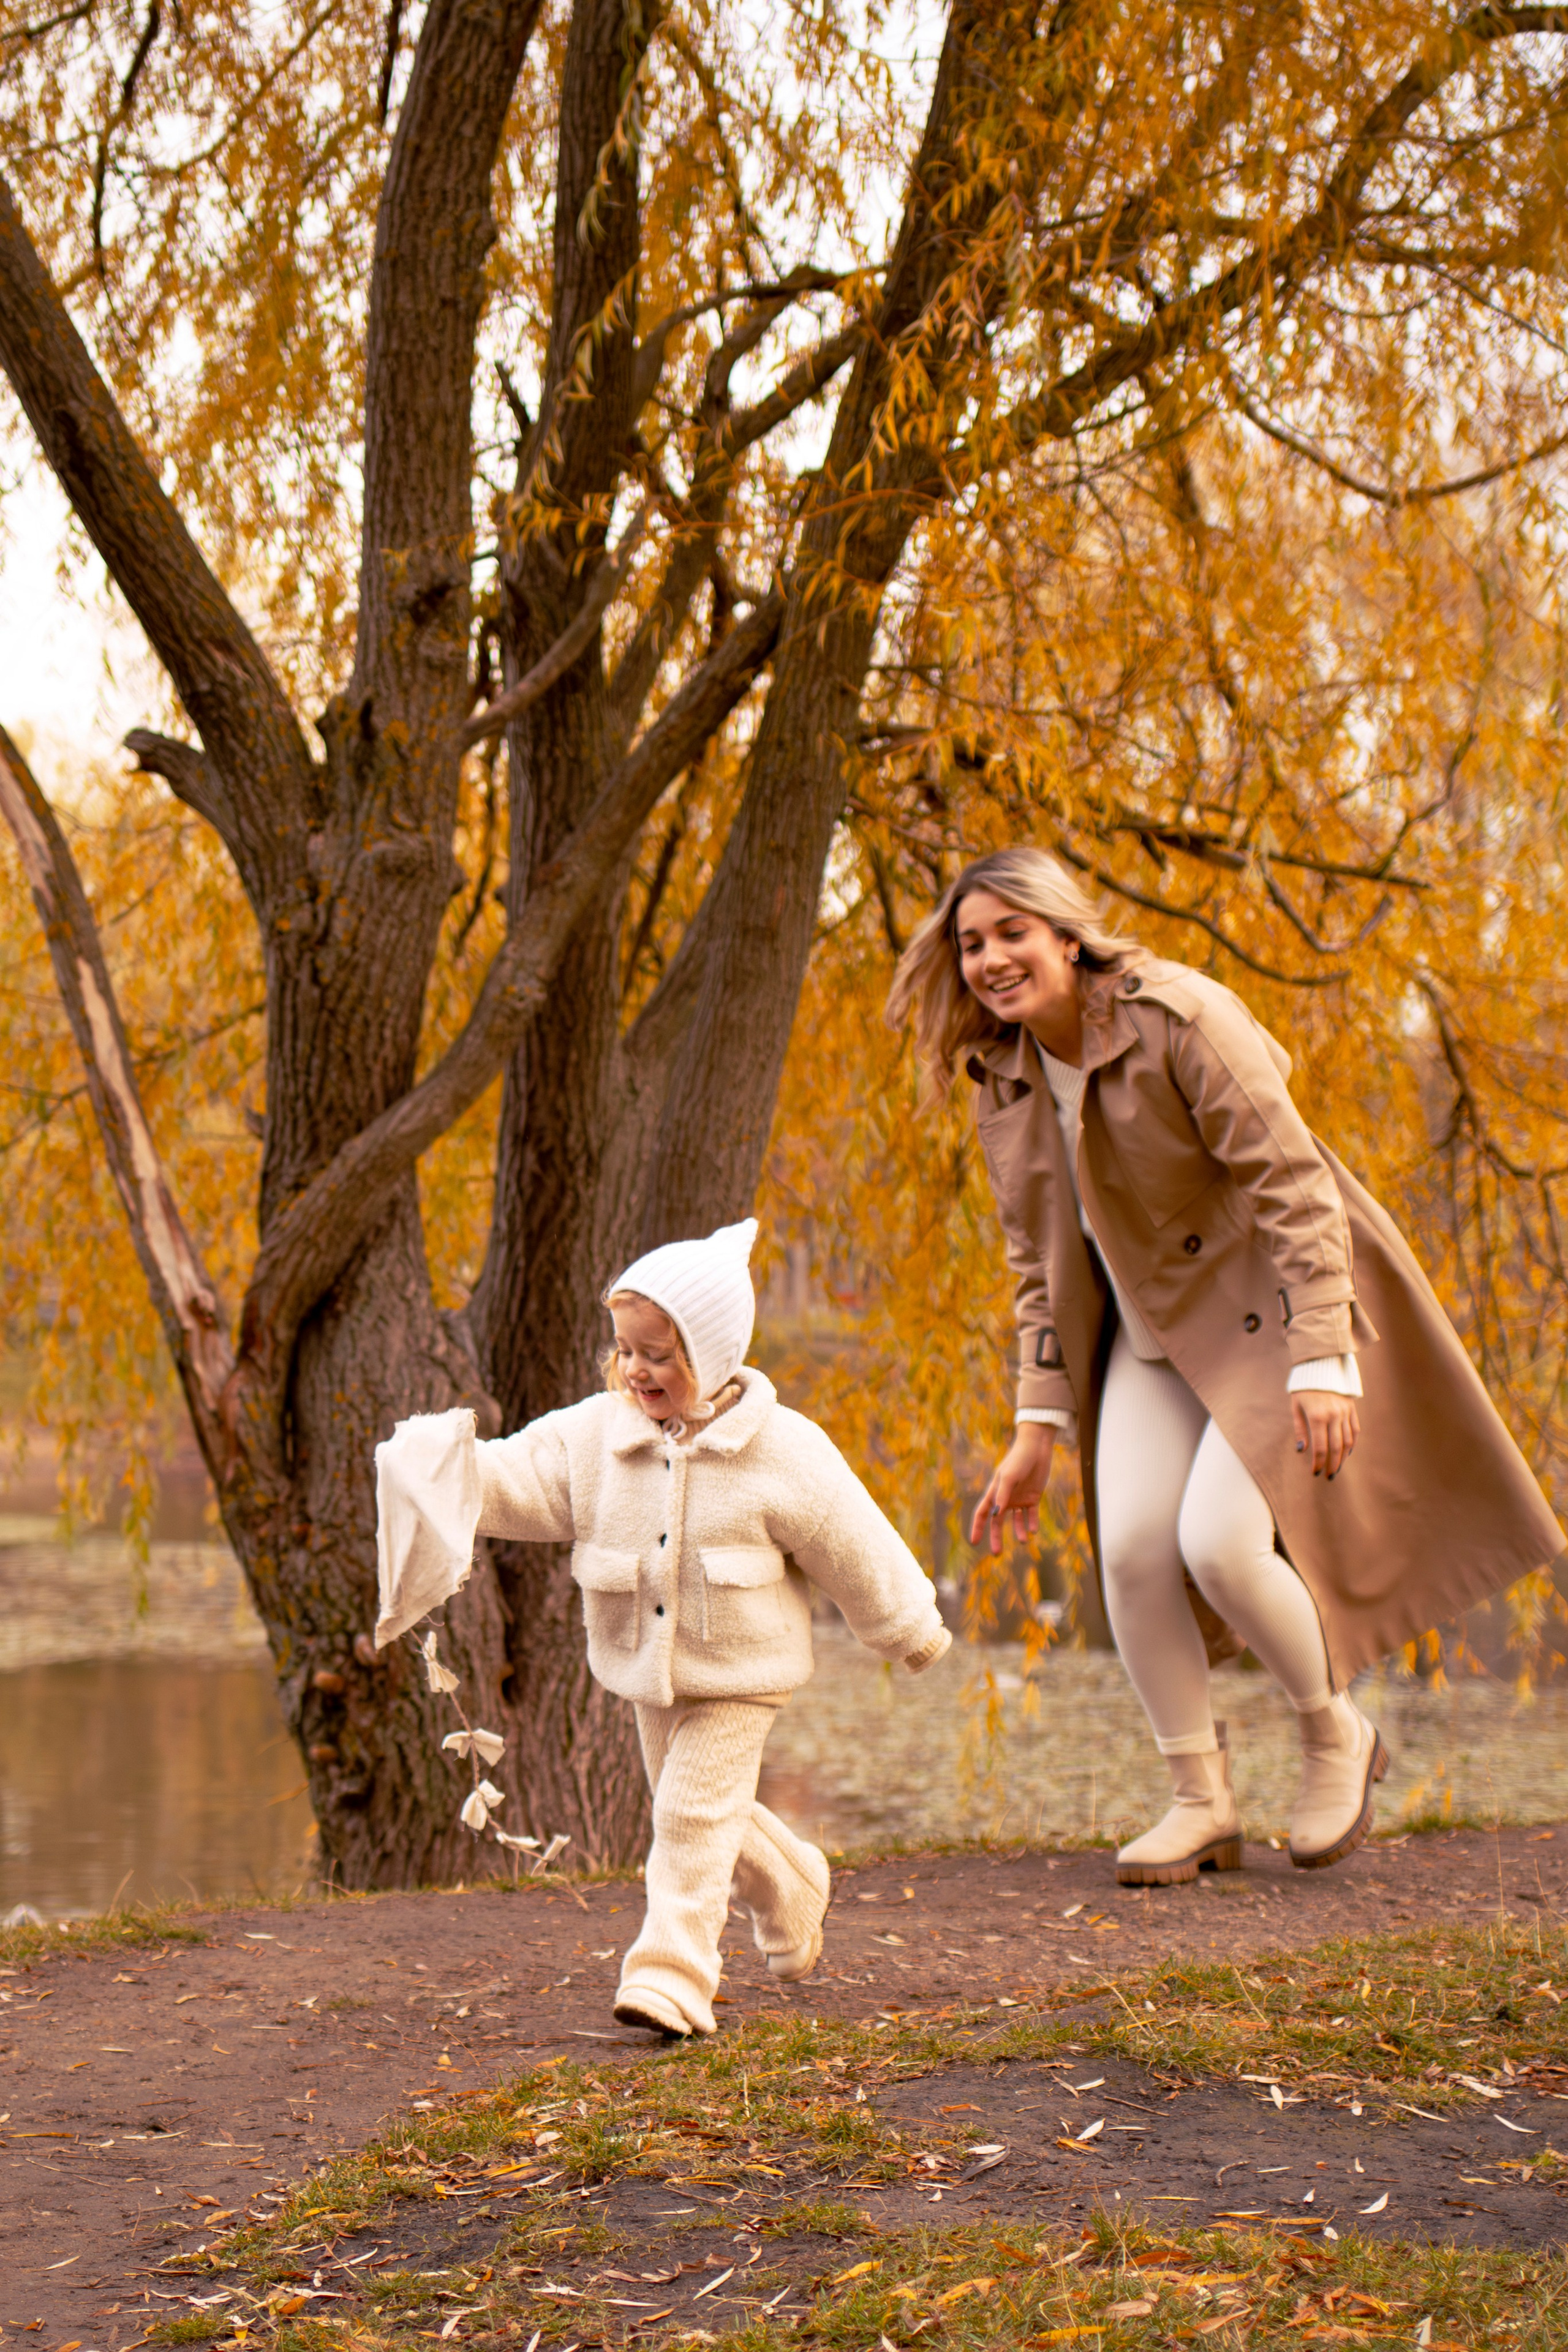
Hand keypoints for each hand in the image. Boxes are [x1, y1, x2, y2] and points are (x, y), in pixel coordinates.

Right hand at [970, 1422, 1055, 1554]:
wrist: (1036, 1449)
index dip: (977, 1528)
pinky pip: (1031, 1515)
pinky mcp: (1033, 1498)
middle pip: (998, 1522)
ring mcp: (1019, 1499)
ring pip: (1016, 1521)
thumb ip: (1002, 1496)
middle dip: (996, 1537)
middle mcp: (1006, 1498)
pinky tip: (1033, 1530)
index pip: (982, 1513)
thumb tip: (994, 1516)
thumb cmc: (1018, 1460)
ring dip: (1018, 1532)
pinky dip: (1032, 1524)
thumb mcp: (1009, 1477)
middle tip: (996, 1554)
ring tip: (1023, 1540)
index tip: (974, 1542)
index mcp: (995, 1492)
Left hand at [1292, 1389, 1358, 1477]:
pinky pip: (1355, 1430)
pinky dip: (1352, 1443)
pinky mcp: (1352, 1408)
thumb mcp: (1296, 1407)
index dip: (1319, 1463)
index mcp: (1317, 1416)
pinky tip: (1347, 1452)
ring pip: (1348, 1441)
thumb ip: (1300, 1429)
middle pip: (1336, 1447)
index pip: (1320, 1447)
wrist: (1320, 1366)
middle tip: (1329, 1476)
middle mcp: (1334, 1415)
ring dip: (1343, 1457)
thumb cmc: (1303, 1388)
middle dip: (1333, 1465)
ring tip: (1337, 1467)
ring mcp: (1345, 1412)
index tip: (1315, 1473)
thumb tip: (1302, 1450)